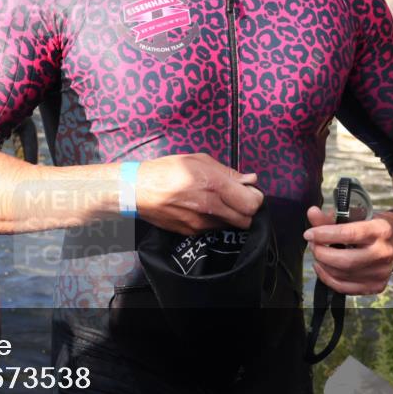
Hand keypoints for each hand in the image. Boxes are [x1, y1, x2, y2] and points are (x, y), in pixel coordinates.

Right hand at [135, 154, 263, 233]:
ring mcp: (201, 223)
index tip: (248, 191)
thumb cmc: (167, 170)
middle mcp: (211, 207)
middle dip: (245, 210)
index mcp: (214, 184)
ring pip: (230, 226)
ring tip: (217, 203)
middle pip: (246, 220)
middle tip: (236, 199)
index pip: (252, 203)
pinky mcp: (191, 233)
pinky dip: (214, 221)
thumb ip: (228, 172)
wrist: (138, 190)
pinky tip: (201, 209)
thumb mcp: (198, 160)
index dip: (254, 197)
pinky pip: (212, 229)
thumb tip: (249, 180)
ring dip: (230, 216)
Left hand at [303, 207, 392, 295]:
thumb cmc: (373, 227)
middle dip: (321, 253)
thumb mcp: (357, 216)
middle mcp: (384, 253)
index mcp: (380, 230)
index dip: (324, 235)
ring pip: (341, 275)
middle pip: (344, 260)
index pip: (349, 234)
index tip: (309, 234)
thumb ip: (331, 218)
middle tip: (313, 244)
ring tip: (319, 253)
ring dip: (322, 264)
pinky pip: (344, 287)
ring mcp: (381, 272)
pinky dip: (327, 278)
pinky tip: (323, 267)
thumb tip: (312, 213)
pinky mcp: (377, 286)